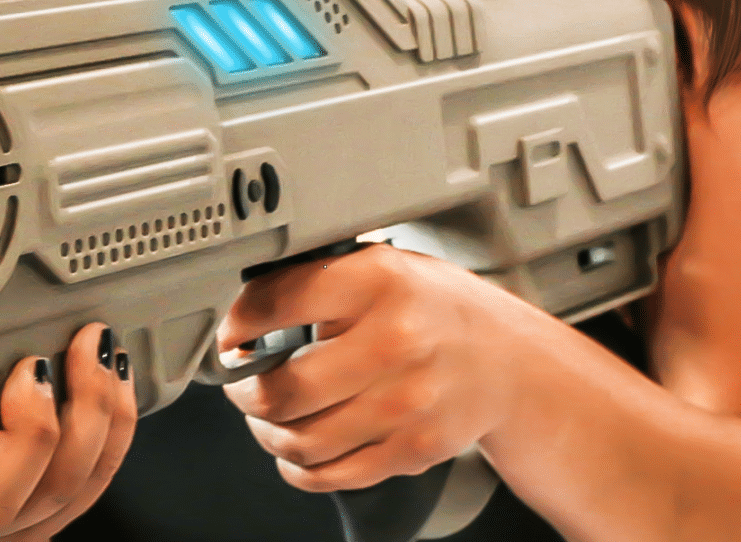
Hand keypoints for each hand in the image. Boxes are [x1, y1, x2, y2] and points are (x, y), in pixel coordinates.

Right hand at [0, 323, 136, 541]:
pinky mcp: (57, 501)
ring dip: (107, 412)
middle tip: (80, 341)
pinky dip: (117, 426)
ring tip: (103, 351)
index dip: (28, 438)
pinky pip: (101, 473)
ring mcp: (35, 519)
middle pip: (58, 484)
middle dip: (80, 408)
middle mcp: (0, 530)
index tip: (30, 372)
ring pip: (90, 480)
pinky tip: (118, 380)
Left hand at [216, 244, 537, 491]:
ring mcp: (407, 401)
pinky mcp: (414, 448)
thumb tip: (243, 307)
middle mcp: (395, 340)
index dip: (237, 325)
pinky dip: (299, 468)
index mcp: (380, 281)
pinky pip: (332, 474)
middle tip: (242, 387)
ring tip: (267, 420)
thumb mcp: (387, 266)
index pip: (278, 303)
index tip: (229, 337)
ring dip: (268, 434)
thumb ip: (322, 280)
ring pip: (302, 440)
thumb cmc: (437, 310)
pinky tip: (296, 450)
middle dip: (245, 394)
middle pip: (284, 390)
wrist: (511, 362)